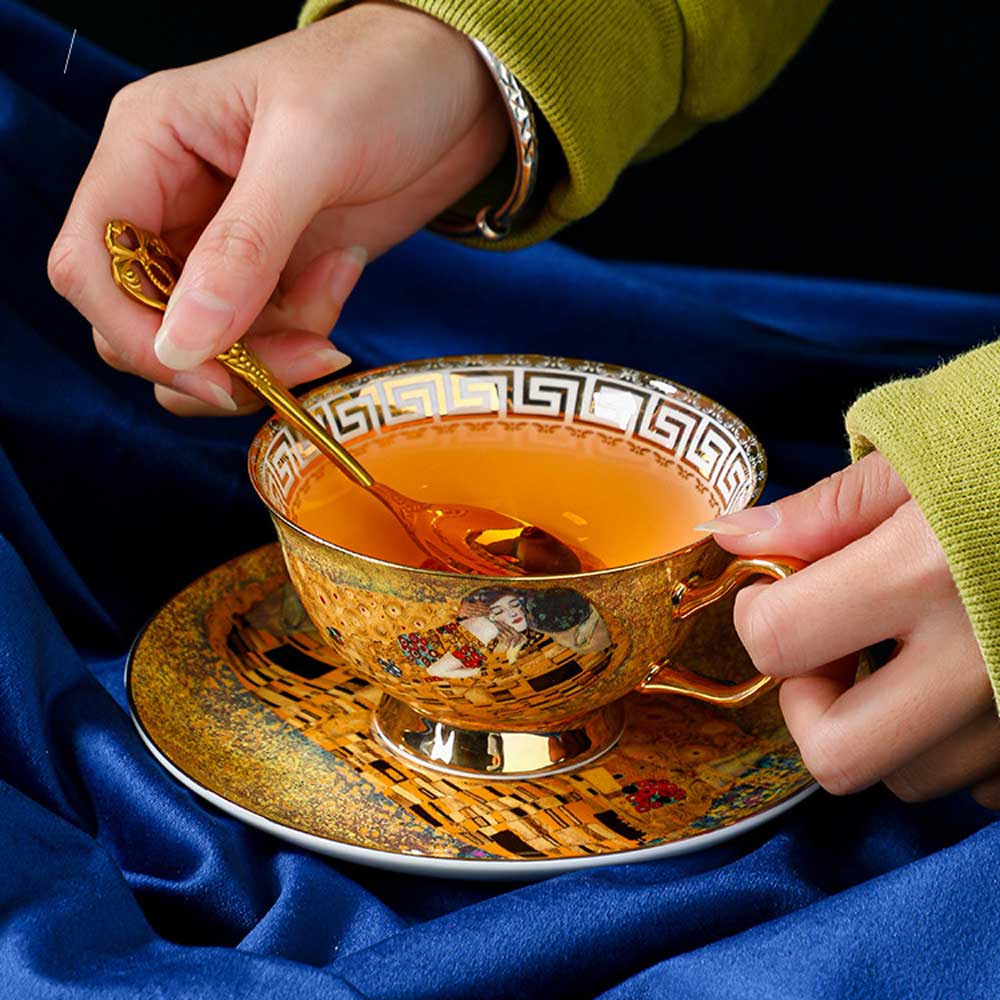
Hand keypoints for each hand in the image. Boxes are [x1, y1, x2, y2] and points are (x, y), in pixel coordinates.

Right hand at [48, 2, 507, 414]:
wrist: (455, 91)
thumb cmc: (379, 81)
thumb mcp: (310, 150)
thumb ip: (244, 247)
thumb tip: (183, 343)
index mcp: (147, 147)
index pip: (91, 261)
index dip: (137, 332)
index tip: (212, 373)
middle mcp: (169, 202)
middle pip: (141, 323)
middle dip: (217, 356)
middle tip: (302, 349)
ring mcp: (219, 246)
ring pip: (202, 346)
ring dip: (269, 351)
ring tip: (333, 291)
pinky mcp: (268, 276)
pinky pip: (260, 341)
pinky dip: (302, 333)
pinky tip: (344, 271)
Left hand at [701, 452, 999, 806]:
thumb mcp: (919, 456)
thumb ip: (820, 512)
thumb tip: (731, 538)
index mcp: (925, 572)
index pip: (779, 642)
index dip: (758, 614)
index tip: (778, 590)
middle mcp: (981, 659)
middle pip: (838, 756)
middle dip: (809, 704)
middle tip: (830, 647)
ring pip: (909, 775)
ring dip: (880, 723)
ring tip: (905, 649)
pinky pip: (982, 784)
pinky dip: (951, 742)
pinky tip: (961, 673)